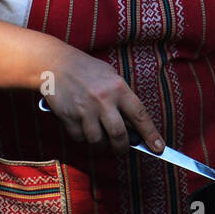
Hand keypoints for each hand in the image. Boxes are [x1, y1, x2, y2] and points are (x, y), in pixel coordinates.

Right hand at [41, 48, 164, 153]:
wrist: (55, 64)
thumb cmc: (88, 71)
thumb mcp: (111, 78)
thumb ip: (122, 99)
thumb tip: (134, 127)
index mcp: (119, 88)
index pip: (140, 116)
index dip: (151, 134)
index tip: (159, 148)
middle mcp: (103, 100)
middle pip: (119, 135)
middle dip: (122, 147)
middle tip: (121, 149)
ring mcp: (85, 109)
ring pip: (98, 141)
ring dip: (101, 146)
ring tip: (100, 139)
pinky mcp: (68, 116)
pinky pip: (80, 138)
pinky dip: (83, 139)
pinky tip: (83, 130)